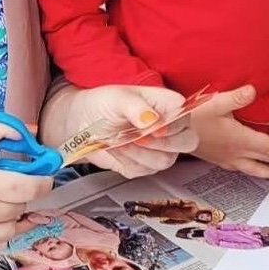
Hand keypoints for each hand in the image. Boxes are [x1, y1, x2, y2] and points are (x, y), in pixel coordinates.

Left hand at [44, 83, 197, 178]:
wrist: (80, 122)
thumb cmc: (101, 103)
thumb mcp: (117, 98)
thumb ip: (136, 107)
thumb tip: (154, 121)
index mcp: (165, 103)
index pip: (185, 113)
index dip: (175, 124)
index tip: (155, 129)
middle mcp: (167, 126)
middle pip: (188, 141)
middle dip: (163, 144)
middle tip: (138, 138)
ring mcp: (159, 147)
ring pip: (166, 160)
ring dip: (139, 153)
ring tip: (119, 140)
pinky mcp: (145, 164)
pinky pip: (145, 171)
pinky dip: (128, 161)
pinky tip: (116, 148)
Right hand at [192, 85, 268, 179]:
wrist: (170, 132)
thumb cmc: (191, 117)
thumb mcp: (215, 102)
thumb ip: (236, 97)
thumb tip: (253, 90)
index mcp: (239, 139)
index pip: (268, 148)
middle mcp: (235, 152)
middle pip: (262, 161)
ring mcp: (225, 158)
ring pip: (252, 169)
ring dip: (267, 172)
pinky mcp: (216, 159)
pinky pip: (239, 169)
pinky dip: (250, 171)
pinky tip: (248, 169)